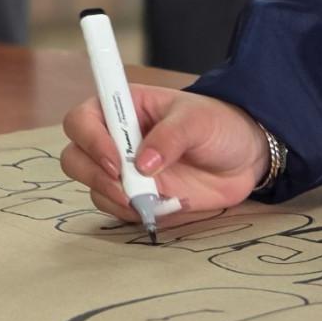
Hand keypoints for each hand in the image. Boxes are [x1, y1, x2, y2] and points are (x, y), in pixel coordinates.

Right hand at [61, 84, 269, 223]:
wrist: (245, 158)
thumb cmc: (221, 126)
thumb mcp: (199, 121)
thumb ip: (171, 137)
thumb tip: (142, 165)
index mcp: (125, 108)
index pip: (82, 119)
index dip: (90, 140)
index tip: (117, 161)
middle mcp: (116, 139)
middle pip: (75, 157)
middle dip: (96, 176)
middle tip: (129, 188)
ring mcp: (124, 170)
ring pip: (93, 187)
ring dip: (116, 198)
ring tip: (155, 198)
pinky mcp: (138, 195)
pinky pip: (118, 209)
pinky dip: (135, 212)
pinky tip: (165, 205)